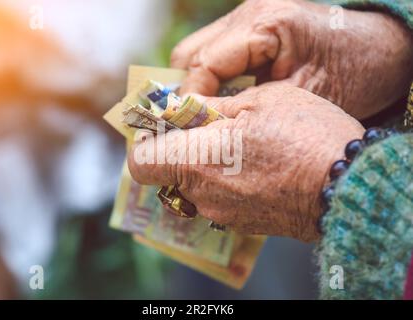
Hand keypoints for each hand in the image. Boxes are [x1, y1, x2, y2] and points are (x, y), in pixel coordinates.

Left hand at [128, 83, 363, 241]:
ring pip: (196, 184)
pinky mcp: (242, 223)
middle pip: (169, 171)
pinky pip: (220, 196)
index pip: (141, 162)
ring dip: (207, 163)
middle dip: (182, 148)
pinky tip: (256, 164)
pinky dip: (226, 180)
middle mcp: (203, 194)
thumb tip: (185, 108)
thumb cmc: (305, 136)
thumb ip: (211, 107)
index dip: (145, 142)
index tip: (163, 126)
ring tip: (241, 144)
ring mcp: (222, 213)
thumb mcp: (258, 102)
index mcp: (197, 161)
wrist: (348, 186)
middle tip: (209, 126)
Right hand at [171, 0, 412, 118]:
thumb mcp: (299, 99)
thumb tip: (202, 123)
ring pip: (198, 51)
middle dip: (191, 92)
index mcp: (266, 23)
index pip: (204, 63)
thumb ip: (247, 108)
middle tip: (199, 124)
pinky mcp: (252, 25)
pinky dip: (216, 78)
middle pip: (190, 53)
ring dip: (202, 85)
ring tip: (213, 114)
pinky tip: (229, 99)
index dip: (192, 101)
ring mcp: (249, 15)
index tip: (190, 131)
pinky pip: (217, 52)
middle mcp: (250, 11)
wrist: (381, 51)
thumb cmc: (352, 74)